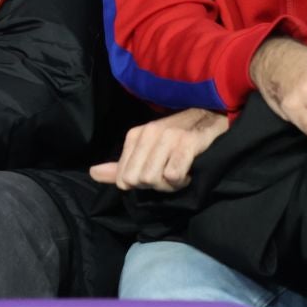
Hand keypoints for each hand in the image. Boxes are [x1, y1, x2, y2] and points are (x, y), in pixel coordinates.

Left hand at [90, 108, 229, 190]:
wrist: (212, 119)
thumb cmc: (179, 140)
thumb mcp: (147, 151)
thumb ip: (121, 166)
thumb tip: (93, 173)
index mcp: (135, 135)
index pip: (124, 179)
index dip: (142, 186)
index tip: (158, 175)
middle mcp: (149, 133)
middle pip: (140, 181)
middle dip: (158, 186)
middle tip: (172, 175)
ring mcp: (170, 136)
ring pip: (156, 179)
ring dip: (172, 184)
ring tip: (183, 172)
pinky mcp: (189, 141)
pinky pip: (174, 174)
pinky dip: (183, 180)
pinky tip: (191, 171)